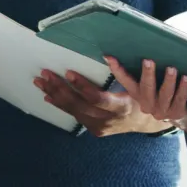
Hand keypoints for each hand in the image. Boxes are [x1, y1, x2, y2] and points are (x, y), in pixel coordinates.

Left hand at [35, 69, 168, 136]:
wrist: (145, 122)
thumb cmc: (142, 99)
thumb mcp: (137, 86)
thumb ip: (122, 73)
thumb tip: (107, 56)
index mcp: (120, 107)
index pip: (96, 98)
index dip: (81, 86)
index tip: (69, 72)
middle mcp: (107, 120)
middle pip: (78, 105)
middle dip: (60, 88)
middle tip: (46, 74)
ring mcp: (99, 127)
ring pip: (73, 111)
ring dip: (54, 95)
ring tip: (41, 82)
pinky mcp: (94, 130)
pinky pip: (74, 115)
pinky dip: (61, 104)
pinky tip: (48, 96)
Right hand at [107, 57, 186, 137]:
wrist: (180, 115)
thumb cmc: (161, 93)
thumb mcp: (149, 86)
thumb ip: (141, 73)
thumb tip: (131, 52)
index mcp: (137, 94)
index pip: (124, 81)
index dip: (117, 69)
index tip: (110, 57)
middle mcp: (147, 104)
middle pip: (146, 88)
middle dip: (147, 74)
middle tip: (148, 61)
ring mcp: (162, 111)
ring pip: (164, 94)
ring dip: (168, 81)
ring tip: (172, 69)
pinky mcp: (176, 113)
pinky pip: (180, 99)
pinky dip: (183, 88)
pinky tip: (186, 77)